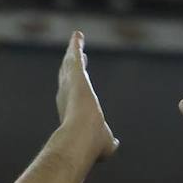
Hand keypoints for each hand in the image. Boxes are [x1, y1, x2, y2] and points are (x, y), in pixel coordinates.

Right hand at [54, 31, 118, 163]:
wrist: (80, 139)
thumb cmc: (90, 146)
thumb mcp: (105, 145)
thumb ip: (110, 143)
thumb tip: (116, 144)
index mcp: (73, 113)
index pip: (74, 96)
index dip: (76, 86)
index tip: (79, 77)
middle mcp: (67, 98)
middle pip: (68, 77)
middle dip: (70, 66)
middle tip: (74, 55)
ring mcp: (69, 85)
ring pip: (70, 65)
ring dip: (73, 51)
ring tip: (76, 39)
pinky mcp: (76, 75)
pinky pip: (75, 55)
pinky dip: (75, 45)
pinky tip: (78, 35)